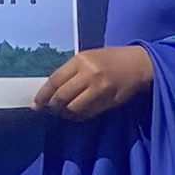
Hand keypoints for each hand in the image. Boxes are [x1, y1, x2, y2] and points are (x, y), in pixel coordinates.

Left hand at [33, 45, 154, 122]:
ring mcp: (100, 89)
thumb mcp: (89, 58)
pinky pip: (87, 113)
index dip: (43, 94)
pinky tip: (75, 113)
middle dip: (52, 106)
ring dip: (64, 113)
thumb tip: (50, 90)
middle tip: (49, 109)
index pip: (55, 80)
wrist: (138, 64)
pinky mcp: (108, 101)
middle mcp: (89, 74)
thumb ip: (71, 72)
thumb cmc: (110, 59)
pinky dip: (77, 116)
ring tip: (62, 112)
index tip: (36, 103)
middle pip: (62, 96)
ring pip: (73, 108)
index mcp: (81, 60)